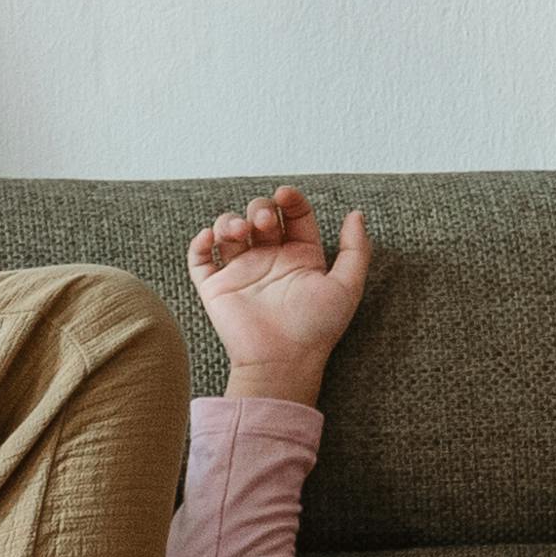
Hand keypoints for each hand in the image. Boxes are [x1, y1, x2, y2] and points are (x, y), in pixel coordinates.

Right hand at [186, 187, 370, 403]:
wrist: (283, 361)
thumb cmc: (316, 329)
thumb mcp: (347, 287)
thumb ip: (356, 250)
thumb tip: (356, 214)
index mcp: (300, 255)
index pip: (293, 214)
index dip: (289, 199)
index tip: (285, 195)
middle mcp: (270, 259)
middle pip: (259, 215)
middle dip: (259, 209)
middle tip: (264, 224)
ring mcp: (241, 272)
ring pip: (228, 230)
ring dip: (229, 221)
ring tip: (238, 231)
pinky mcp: (216, 287)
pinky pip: (200, 259)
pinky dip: (199, 243)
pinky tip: (210, 238)